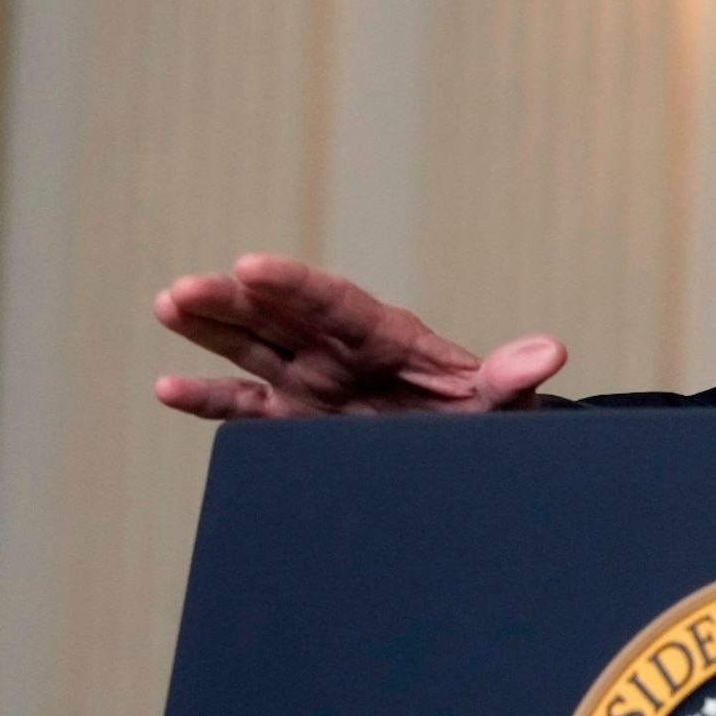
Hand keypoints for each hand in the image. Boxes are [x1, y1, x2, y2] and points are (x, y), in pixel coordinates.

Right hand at [151, 254, 564, 418]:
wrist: (474, 450)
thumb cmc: (490, 417)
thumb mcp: (503, 400)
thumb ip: (512, 376)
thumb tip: (549, 353)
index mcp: (385, 335)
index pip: (333, 302)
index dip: (293, 284)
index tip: (251, 266)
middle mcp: (339, 350)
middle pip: (278, 317)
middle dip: (232, 303)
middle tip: (183, 290)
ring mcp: (312, 382)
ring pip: (251, 347)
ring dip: (209, 329)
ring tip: (167, 304)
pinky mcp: (295, 420)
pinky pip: (244, 407)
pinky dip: (208, 399)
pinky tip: (166, 387)